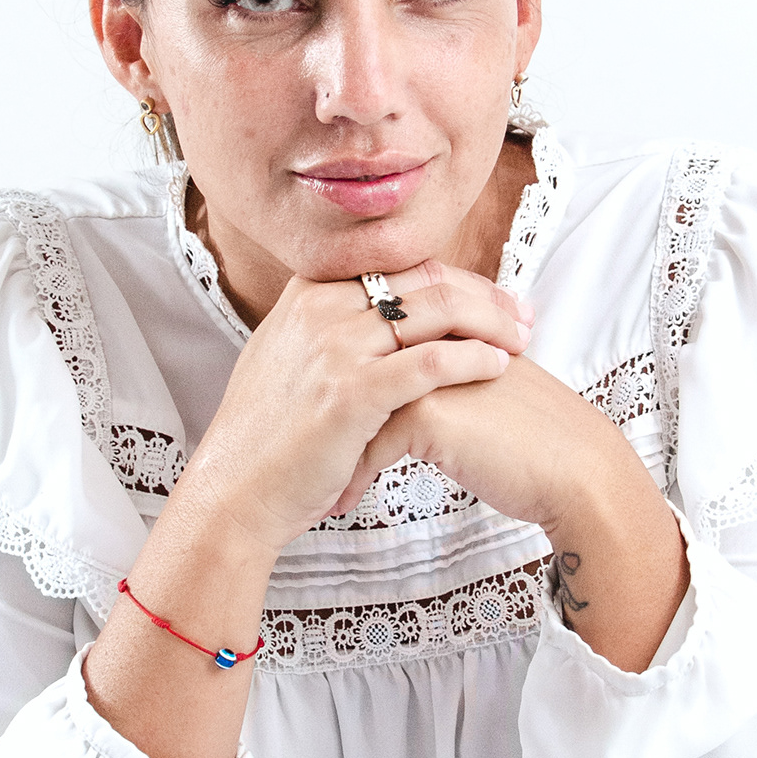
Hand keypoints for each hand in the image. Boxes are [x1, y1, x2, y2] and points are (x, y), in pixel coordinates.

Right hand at [180, 260, 533, 556]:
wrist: (236, 491)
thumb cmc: (267, 438)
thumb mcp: (285, 358)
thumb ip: (326, 326)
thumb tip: (372, 312)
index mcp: (309, 293)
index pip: (402, 265)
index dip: (455, 278)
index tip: (490, 297)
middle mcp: (321, 309)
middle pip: (426, 280)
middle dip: (483, 296)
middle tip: (521, 316)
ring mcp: (335, 348)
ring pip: (436, 311)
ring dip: (489, 323)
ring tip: (520, 340)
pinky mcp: (353, 392)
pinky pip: (432, 362)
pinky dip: (473, 360)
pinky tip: (498, 368)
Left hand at [327, 318, 606, 532]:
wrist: (576, 472)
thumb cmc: (533, 441)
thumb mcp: (480, 394)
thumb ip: (440, 377)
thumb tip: (392, 393)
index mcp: (449, 326)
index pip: (370, 339)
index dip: (343, 378)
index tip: (321, 421)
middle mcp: (434, 336)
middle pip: (350, 365)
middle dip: (323, 414)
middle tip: (304, 453)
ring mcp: (427, 367)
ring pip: (352, 404)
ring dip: (331, 449)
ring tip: (319, 484)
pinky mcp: (428, 408)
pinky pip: (367, 442)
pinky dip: (351, 477)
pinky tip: (343, 502)